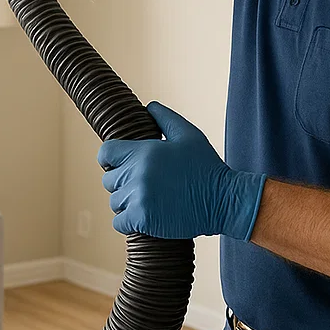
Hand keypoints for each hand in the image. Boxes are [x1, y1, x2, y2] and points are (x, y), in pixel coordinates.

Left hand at [97, 101, 266, 240]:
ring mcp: (139, 197)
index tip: (118, 164)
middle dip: (122, 182)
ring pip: (115, 202)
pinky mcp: (144, 219)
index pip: (106, 153)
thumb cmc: (207, 167)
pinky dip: (129, 221)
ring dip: (127, 202)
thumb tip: (149, 107)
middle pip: (109, 179)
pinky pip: (119, 222)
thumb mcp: (189, 134)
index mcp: (144, 151)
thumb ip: (165, 118)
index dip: (110, 158)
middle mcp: (138, 173)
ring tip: (148, 199)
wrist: (224, 200)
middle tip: (142, 184)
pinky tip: (144, 215)